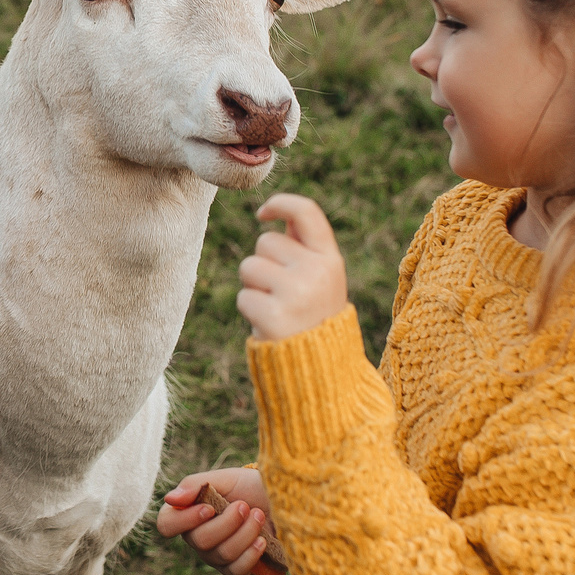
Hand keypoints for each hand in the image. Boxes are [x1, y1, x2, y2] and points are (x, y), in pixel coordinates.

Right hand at [156, 467, 281, 574]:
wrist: (280, 501)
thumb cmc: (248, 487)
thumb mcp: (224, 478)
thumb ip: (195, 484)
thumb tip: (170, 499)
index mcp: (187, 513)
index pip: (167, 525)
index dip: (185, 520)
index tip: (210, 508)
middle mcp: (197, 537)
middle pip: (200, 541)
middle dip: (228, 522)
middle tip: (245, 506)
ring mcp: (215, 556)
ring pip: (222, 554)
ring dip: (245, 533)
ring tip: (259, 516)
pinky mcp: (236, 569)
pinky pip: (236, 570)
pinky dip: (251, 553)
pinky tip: (263, 540)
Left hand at [238, 193, 347, 343]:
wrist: (322, 370)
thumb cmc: (314, 318)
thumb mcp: (322, 281)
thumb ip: (304, 250)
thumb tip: (278, 216)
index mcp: (330, 260)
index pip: (306, 212)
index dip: (280, 204)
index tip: (262, 213)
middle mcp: (316, 272)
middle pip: (265, 242)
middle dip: (263, 263)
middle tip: (281, 293)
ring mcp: (296, 294)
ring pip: (249, 267)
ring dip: (253, 287)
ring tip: (276, 308)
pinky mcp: (275, 317)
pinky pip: (243, 296)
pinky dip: (250, 310)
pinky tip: (269, 324)